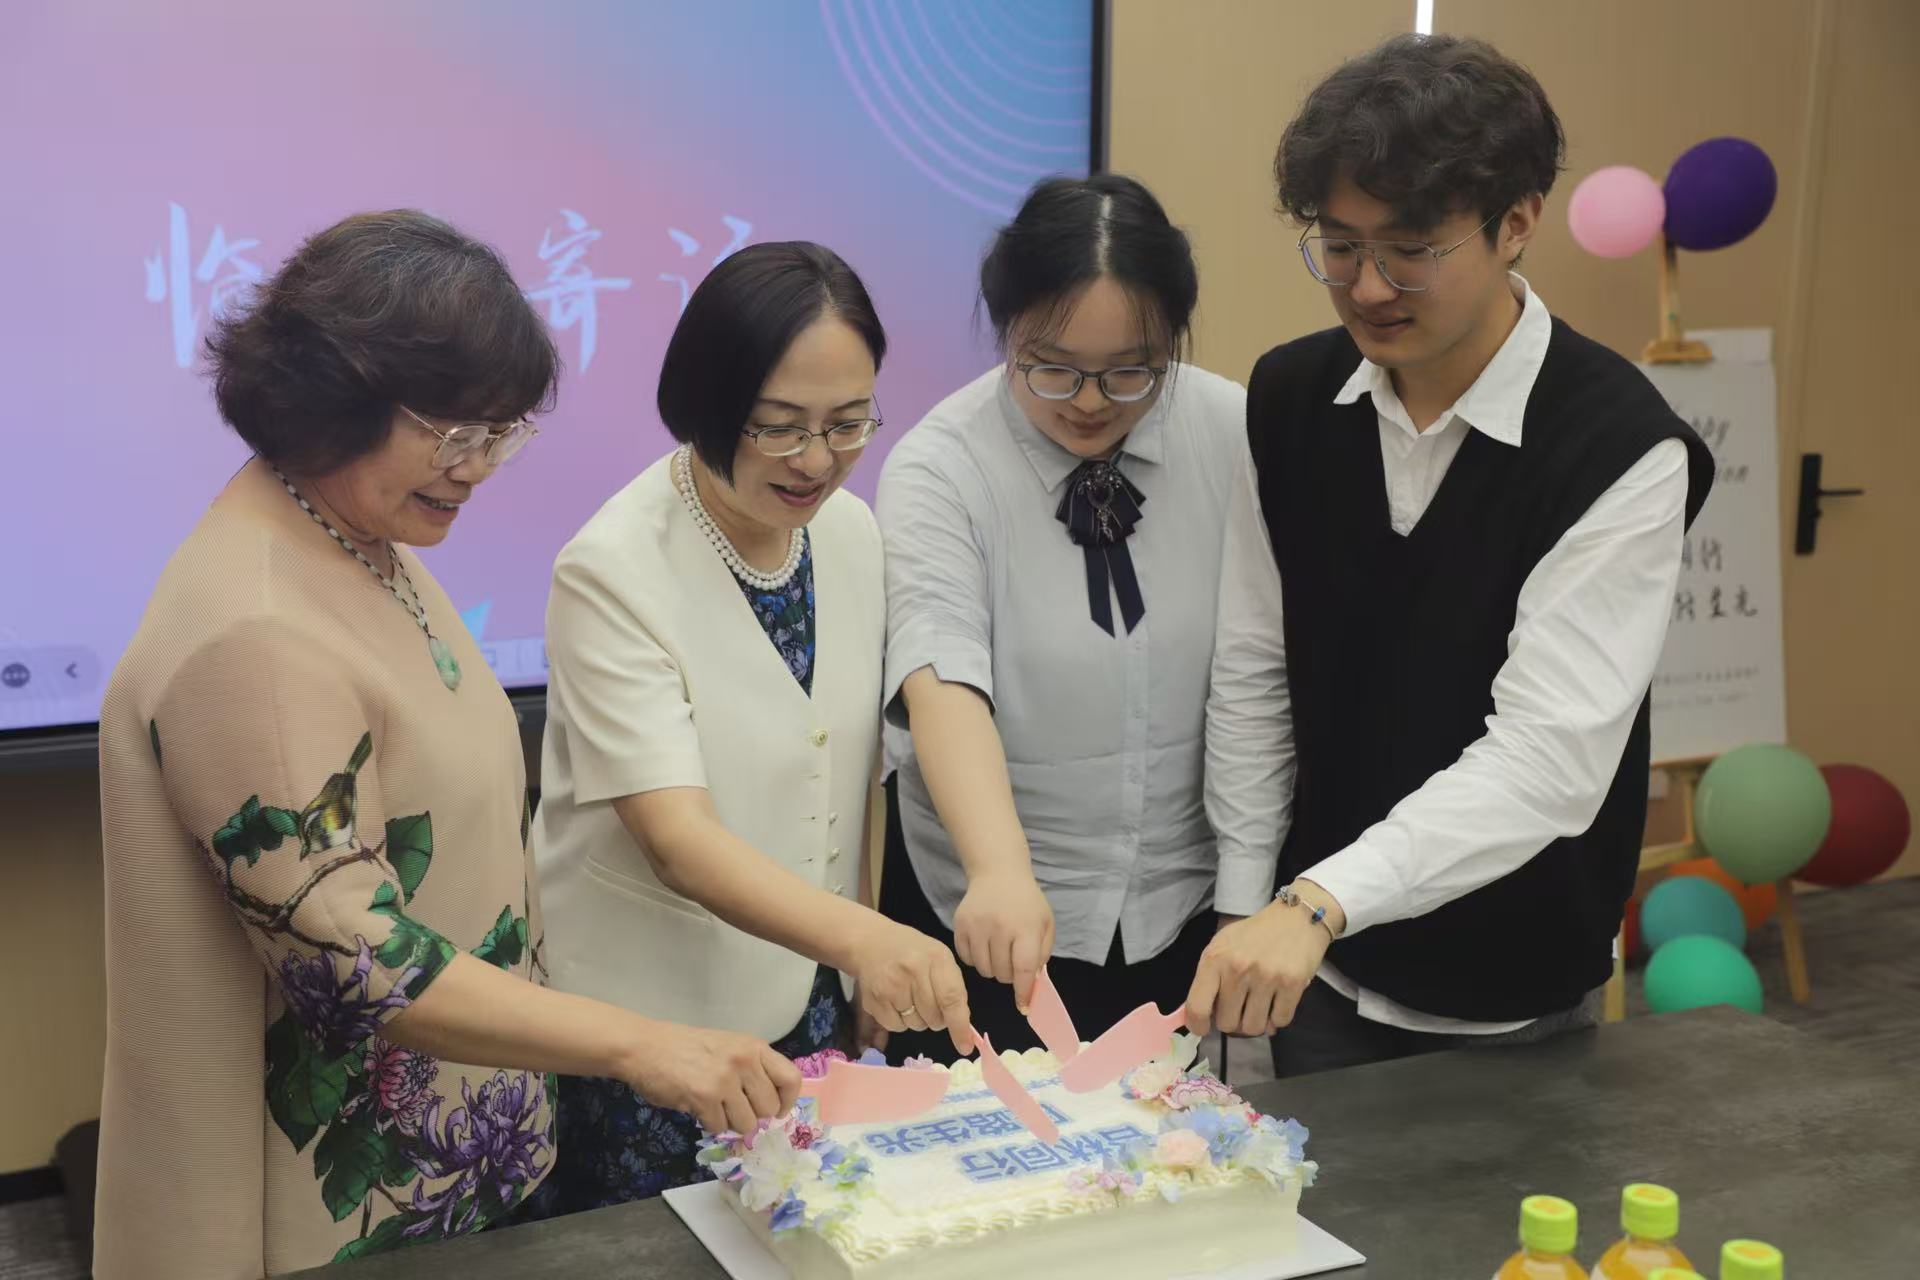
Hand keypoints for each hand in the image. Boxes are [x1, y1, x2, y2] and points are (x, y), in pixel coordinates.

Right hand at [621, 1023, 801, 1134]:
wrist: (645, 1046)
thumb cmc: (686, 1047)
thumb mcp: (728, 1047)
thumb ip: (751, 1069)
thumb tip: (770, 1107)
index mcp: (754, 1047)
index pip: (791, 1079)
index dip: (787, 1102)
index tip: (775, 1112)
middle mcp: (744, 1061)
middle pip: (769, 1108)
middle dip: (753, 1116)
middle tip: (735, 1110)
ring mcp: (725, 1079)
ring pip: (746, 1123)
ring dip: (730, 1122)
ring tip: (714, 1106)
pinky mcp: (704, 1097)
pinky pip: (719, 1127)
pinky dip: (709, 1124)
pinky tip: (698, 1107)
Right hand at [848, 920, 973, 1054]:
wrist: (871, 942)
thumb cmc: (912, 952)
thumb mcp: (939, 957)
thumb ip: (952, 988)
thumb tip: (961, 1029)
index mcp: (936, 958)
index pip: (951, 998)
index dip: (959, 1026)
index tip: (965, 1046)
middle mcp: (913, 971)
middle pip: (934, 1018)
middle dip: (937, 1018)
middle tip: (929, 1000)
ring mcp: (891, 986)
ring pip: (916, 1025)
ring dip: (918, 1019)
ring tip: (910, 996)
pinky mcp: (874, 1000)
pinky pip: (896, 1027)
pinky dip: (900, 1020)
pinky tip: (895, 1001)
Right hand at [952, 869, 1054, 1012]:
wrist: (998, 874)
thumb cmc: (1026, 902)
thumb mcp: (1046, 924)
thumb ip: (1042, 954)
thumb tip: (1031, 984)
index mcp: (1025, 927)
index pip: (1023, 969)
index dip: (1024, 991)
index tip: (1024, 1006)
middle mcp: (999, 927)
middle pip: (1002, 974)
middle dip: (1010, 975)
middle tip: (1013, 961)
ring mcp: (976, 926)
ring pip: (983, 970)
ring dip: (993, 969)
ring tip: (999, 952)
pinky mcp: (960, 926)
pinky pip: (967, 960)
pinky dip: (976, 959)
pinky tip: (984, 945)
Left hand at [1184, 883, 1342, 1036]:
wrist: (1297, 917)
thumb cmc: (1255, 935)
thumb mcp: (1222, 947)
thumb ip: (1207, 980)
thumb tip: (1195, 1017)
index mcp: (1215, 958)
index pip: (1197, 1006)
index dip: (1198, 1025)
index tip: (1203, 1028)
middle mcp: (1238, 968)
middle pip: (1228, 1024)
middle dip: (1234, 1019)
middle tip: (1241, 1005)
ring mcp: (1266, 977)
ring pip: (1254, 1028)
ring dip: (1257, 1021)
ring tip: (1260, 1002)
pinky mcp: (1292, 984)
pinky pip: (1280, 1021)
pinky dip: (1278, 1017)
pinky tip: (1278, 999)